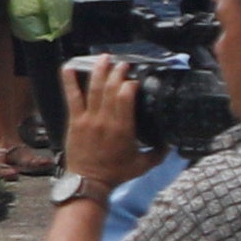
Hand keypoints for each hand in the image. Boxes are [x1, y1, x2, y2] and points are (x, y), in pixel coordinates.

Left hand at [65, 59, 153, 185]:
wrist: (88, 182)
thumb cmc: (114, 174)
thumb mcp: (142, 166)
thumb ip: (158, 153)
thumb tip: (170, 144)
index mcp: (123, 128)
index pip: (127, 97)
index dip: (131, 84)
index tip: (135, 81)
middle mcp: (106, 120)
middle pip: (112, 88)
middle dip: (118, 72)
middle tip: (124, 64)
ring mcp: (89, 119)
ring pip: (94, 88)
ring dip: (100, 70)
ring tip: (105, 57)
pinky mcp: (75, 121)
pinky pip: (72, 97)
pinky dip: (70, 81)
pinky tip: (69, 66)